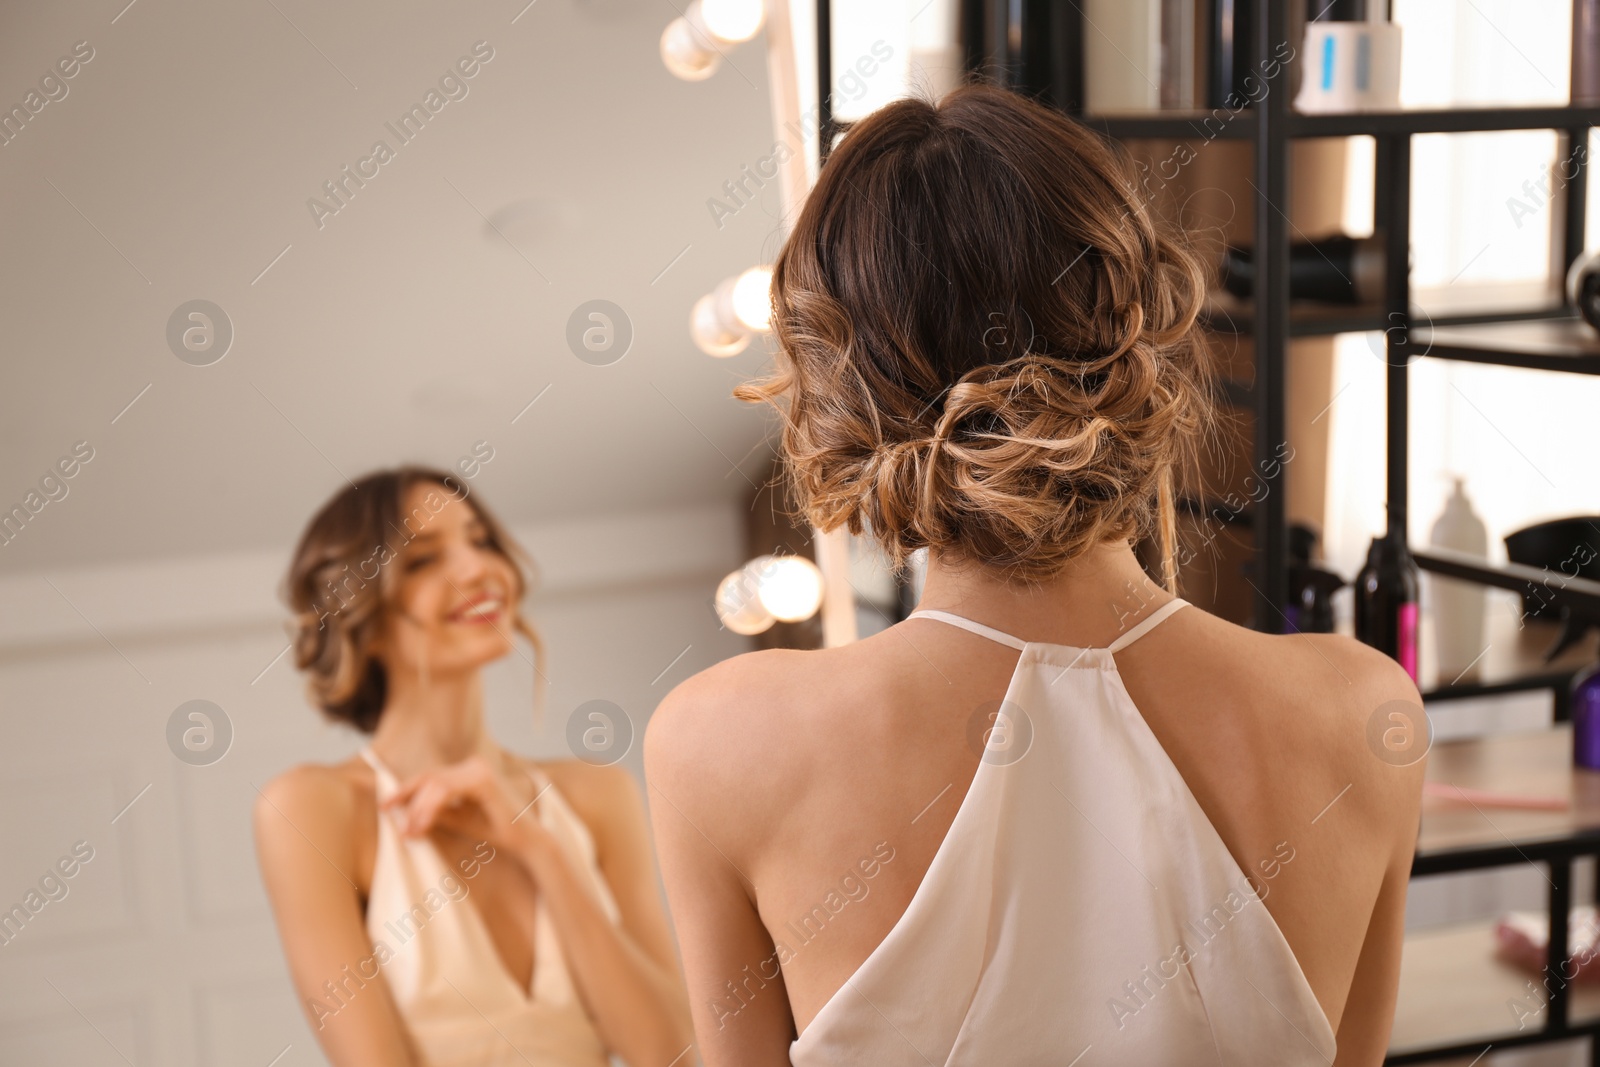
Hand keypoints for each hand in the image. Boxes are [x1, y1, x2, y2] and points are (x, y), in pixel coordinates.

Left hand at [381, 752, 546, 858]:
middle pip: (429, 776)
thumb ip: (435, 811)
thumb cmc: (495, 829)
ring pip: (435, 784)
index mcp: (469, 769)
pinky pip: (446, 791)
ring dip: (417, 808)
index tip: (386, 805)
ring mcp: (479, 770)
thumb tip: (403, 812)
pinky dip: (430, 809)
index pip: (431, 776)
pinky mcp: (483, 781)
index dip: (405, 789)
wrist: (525, 840)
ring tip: (409, 831)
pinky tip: (421, 825)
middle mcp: (474, 764)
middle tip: (388, 814)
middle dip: (406, 797)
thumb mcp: (458, 819)